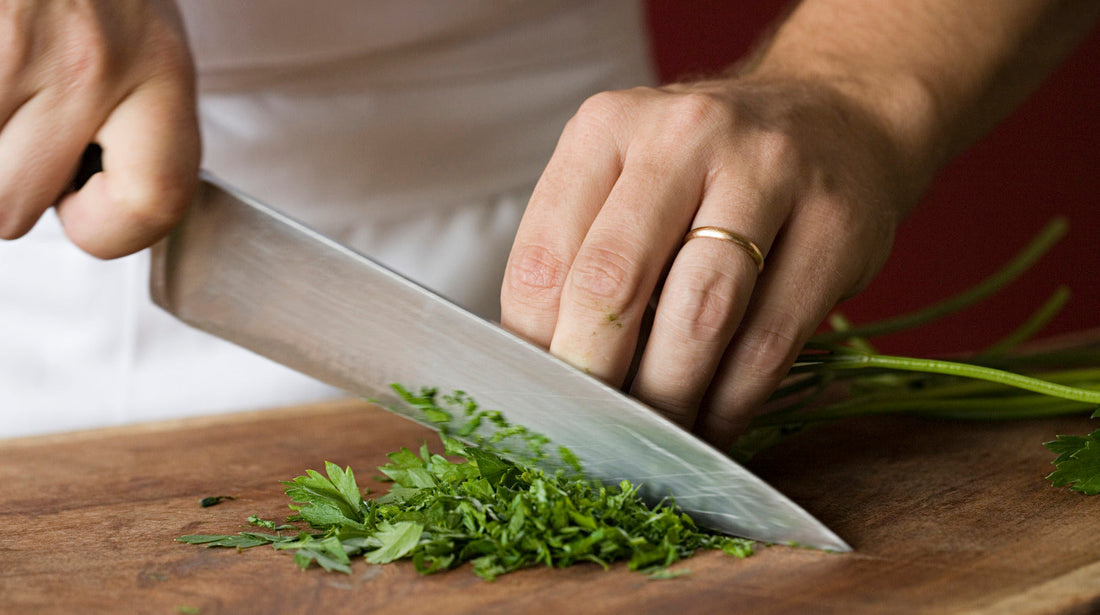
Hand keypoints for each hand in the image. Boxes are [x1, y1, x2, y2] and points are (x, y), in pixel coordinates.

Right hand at [0, 0, 199, 257]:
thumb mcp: (141, 40)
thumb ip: (135, 128)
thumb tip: (89, 212)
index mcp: (156, 67)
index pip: (155, 199)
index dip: (111, 231)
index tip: (85, 213)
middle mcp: (87, 60)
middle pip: (12, 209)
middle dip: (3, 182)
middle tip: (14, 125)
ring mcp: (10, 44)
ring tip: (1, 88)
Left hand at [501, 76, 925, 448]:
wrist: (835, 115)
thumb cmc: (708, 168)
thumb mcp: (628, 177)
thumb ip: (581, 253)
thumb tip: (544, 371)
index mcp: (607, 127)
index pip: (542, 258)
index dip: (534, 348)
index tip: (542, 400)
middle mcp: (683, 136)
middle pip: (613, 284)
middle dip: (594, 379)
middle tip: (590, 434)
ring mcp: (768, 174)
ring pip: (698, 318)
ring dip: (667, 401)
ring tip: (651, 441)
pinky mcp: (835, 227)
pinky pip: (769, 343)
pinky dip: (731, 404)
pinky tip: (711, 427)